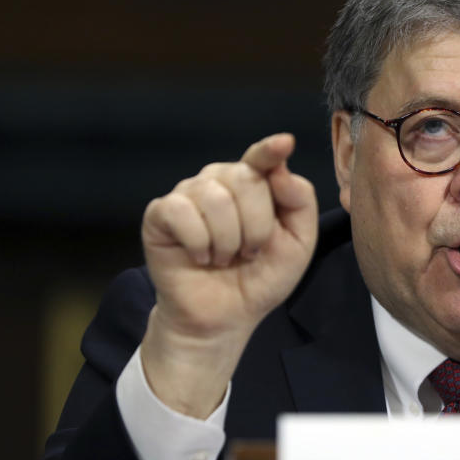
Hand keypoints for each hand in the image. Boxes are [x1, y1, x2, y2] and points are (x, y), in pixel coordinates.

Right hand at [139, 133, 317, 415]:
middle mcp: (219, 181)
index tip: (284, 143)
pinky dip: (198, 243)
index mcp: (253, 183)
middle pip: (246, 179)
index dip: (270, 149)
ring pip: (216, 198)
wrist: (225, 316)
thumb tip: (282, 168)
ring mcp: (188, 194)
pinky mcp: (160, 214)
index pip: (262, 158)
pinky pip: (182, 213)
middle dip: (257, 227)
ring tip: (224, 258)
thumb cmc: (260, 276)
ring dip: (228, 241)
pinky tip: (200, 257)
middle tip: (248, 252)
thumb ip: (299, 202)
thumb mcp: (298, 244)